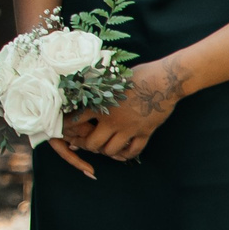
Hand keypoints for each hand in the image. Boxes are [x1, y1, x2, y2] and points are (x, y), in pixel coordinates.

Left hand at [56, 58, 184, 170]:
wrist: (163, 81)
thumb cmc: (136, 76)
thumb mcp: (111, 80)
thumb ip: (98, 91)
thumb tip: (83, 89)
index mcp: (100, 105)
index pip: (75, 121)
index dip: (67, 127)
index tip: (65, 129)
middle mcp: (112, 120)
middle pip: (92, 143)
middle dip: (86, 145)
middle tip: (85, 142)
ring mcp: (129, 129)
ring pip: (110, 151)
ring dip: (105, 151)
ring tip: (104, 146)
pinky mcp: (145, 133)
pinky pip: (133, 151)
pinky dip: (126, 154)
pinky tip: (123, 150)